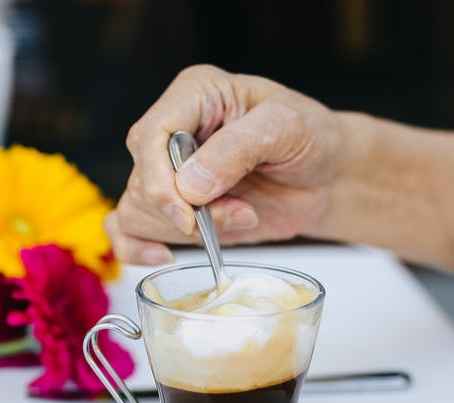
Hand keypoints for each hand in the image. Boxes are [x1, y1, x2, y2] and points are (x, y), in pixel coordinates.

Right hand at [108, 64, 343, 264]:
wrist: (326, 175)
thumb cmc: (310, 138)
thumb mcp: (286, 127)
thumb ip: (238, 148)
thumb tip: (189, 186)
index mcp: (194, 95)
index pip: (148, 136)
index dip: (159, 181)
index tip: (188, 214)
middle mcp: (173, 131)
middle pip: (141, 180)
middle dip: (187, 211)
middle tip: (241, 211)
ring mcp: (170, 173)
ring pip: (137, 210)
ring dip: (186, 231)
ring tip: (241, 216)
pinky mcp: (174, 209)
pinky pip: (128, 231)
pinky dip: (137, 249)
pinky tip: (163, 256)